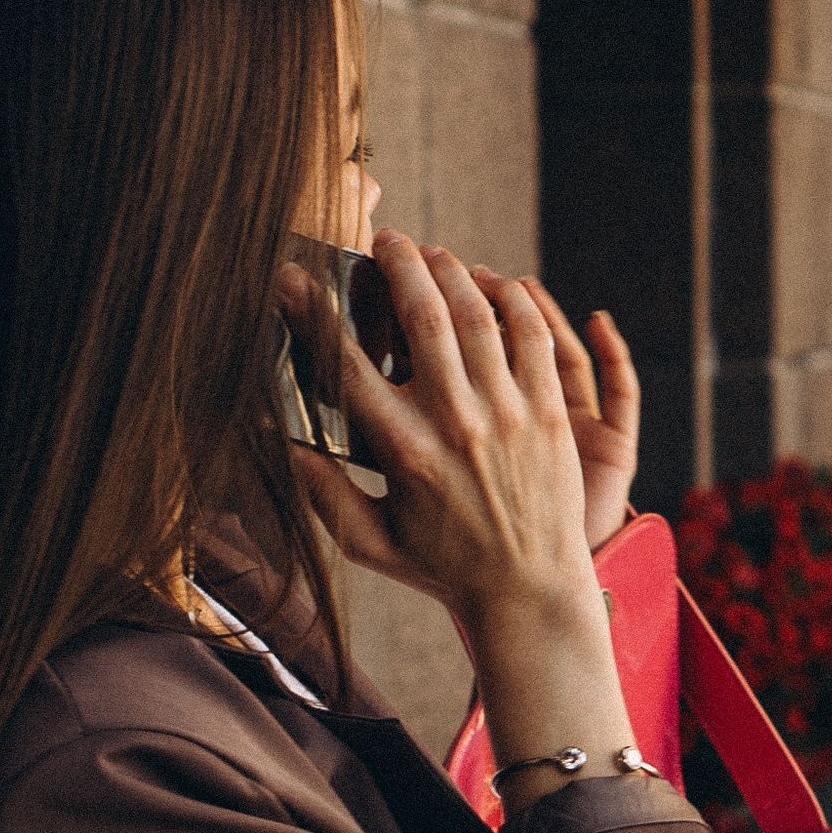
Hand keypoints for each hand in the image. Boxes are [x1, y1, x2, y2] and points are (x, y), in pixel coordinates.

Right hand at [282, 236, 633, 797]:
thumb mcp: (369, 541)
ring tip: (433, 253)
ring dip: (452, 272)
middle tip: (384, 240)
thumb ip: (322, 492)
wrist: (529, 593)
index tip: (292, 278)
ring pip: (478, 316)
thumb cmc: (443, 567)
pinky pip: (532, 337)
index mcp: (404, 452)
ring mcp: (507, 415)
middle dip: (399, 265)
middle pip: (423, 318)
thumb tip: (283, 443)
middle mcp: (455, 424)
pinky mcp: (548, 414)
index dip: (313, 313)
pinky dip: (512, 301)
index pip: (348, 366)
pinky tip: (493, 284)